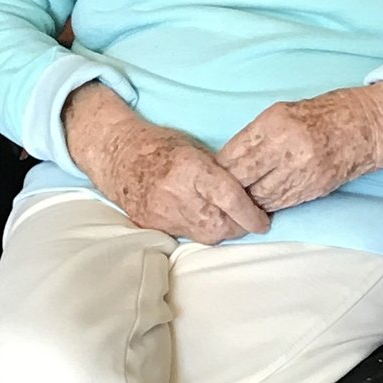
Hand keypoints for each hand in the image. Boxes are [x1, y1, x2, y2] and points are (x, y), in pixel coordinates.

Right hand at [64, 83, 269, 242]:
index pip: (230, 198)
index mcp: (190, 168)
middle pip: (221, 225)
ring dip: (222, 230)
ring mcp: (162, 213)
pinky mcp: (153, 226)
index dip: (251, 214)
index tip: (263, 221)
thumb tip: (249, 193)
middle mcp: (176, 194)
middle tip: (248, 219)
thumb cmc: (161, 146)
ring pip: (206, 236)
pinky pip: (187, 236)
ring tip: (226, 218)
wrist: (119, 156)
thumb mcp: (196, 149)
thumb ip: (220, 173)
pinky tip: (202, 218)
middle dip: (240, 226)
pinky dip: (200, 230)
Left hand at [217, 83, 382, 211]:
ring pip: (259, 197)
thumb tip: (226, 162)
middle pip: (242, 180)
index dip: (220, 170)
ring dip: (249, 199)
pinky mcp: (314, 188)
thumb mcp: (281, 113)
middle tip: (223, 192)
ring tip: (244, 197)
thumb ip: (255, 136)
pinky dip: (268, 203)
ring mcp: (302, 171)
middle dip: (231, 188)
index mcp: (274, 123)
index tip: (214, 175)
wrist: (364, 126)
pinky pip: (280, 203)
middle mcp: (287, 148)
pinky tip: (265, 199)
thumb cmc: (320, 115)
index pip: (232, 156)